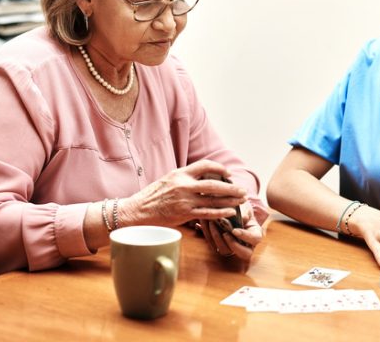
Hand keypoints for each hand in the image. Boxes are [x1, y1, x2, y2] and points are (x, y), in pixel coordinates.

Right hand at [118, 160, 247, 226]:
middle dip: (231, 187)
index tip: (228, 174)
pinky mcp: (184, 213)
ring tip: (241, 201)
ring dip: (230, 200)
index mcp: (180, 173)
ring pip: (213, 199)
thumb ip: (185, 178)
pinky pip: (207, 213)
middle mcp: (183, 185)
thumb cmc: (152, 196)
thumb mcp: (168, 180)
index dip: (220, 168)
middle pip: (214, 183)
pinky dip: (220, 213)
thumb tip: (202, 178)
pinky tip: (230, 212)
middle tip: (242, 190)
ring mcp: (184, 200)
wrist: (137, 211)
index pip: (205, 165)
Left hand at [202, 202, 262, 261]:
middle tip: (225, 234)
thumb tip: (243, 218)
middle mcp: (246, 244)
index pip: (255, 239)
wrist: (230, 206)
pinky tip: (206, 222)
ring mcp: (233, 247)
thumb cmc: (241, 206)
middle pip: (244, 253)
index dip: (245, 236)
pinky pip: (214, 246)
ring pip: (226, 251)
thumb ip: (245, 212)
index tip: (234, 230)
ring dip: (218, 238)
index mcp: (255, 233)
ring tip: (212, 223)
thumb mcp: (244, 207)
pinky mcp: (220, 246)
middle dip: (234, 245)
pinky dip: (209, 234)